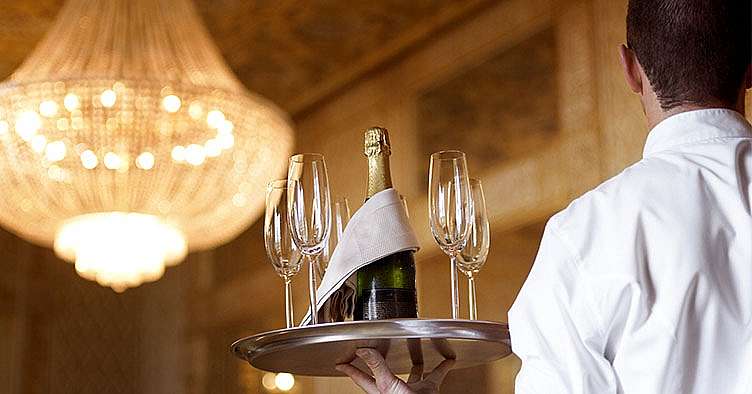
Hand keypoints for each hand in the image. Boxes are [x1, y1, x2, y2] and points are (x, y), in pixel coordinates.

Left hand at [336, 348, 454, 393]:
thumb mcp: (389, 385)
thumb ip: (377, 367)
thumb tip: (363, 350)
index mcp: (381, 390)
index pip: (361, 377)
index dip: (350, 369)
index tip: (340, 363)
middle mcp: (395, 391)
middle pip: (385, 373)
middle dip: (384, 361)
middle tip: (378, 350)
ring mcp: (412, 391)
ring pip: (413, 374)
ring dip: (416, 364)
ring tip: (417, 354)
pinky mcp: (428, 391)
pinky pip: (436, 376)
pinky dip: (442, 367)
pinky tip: (447, 361)